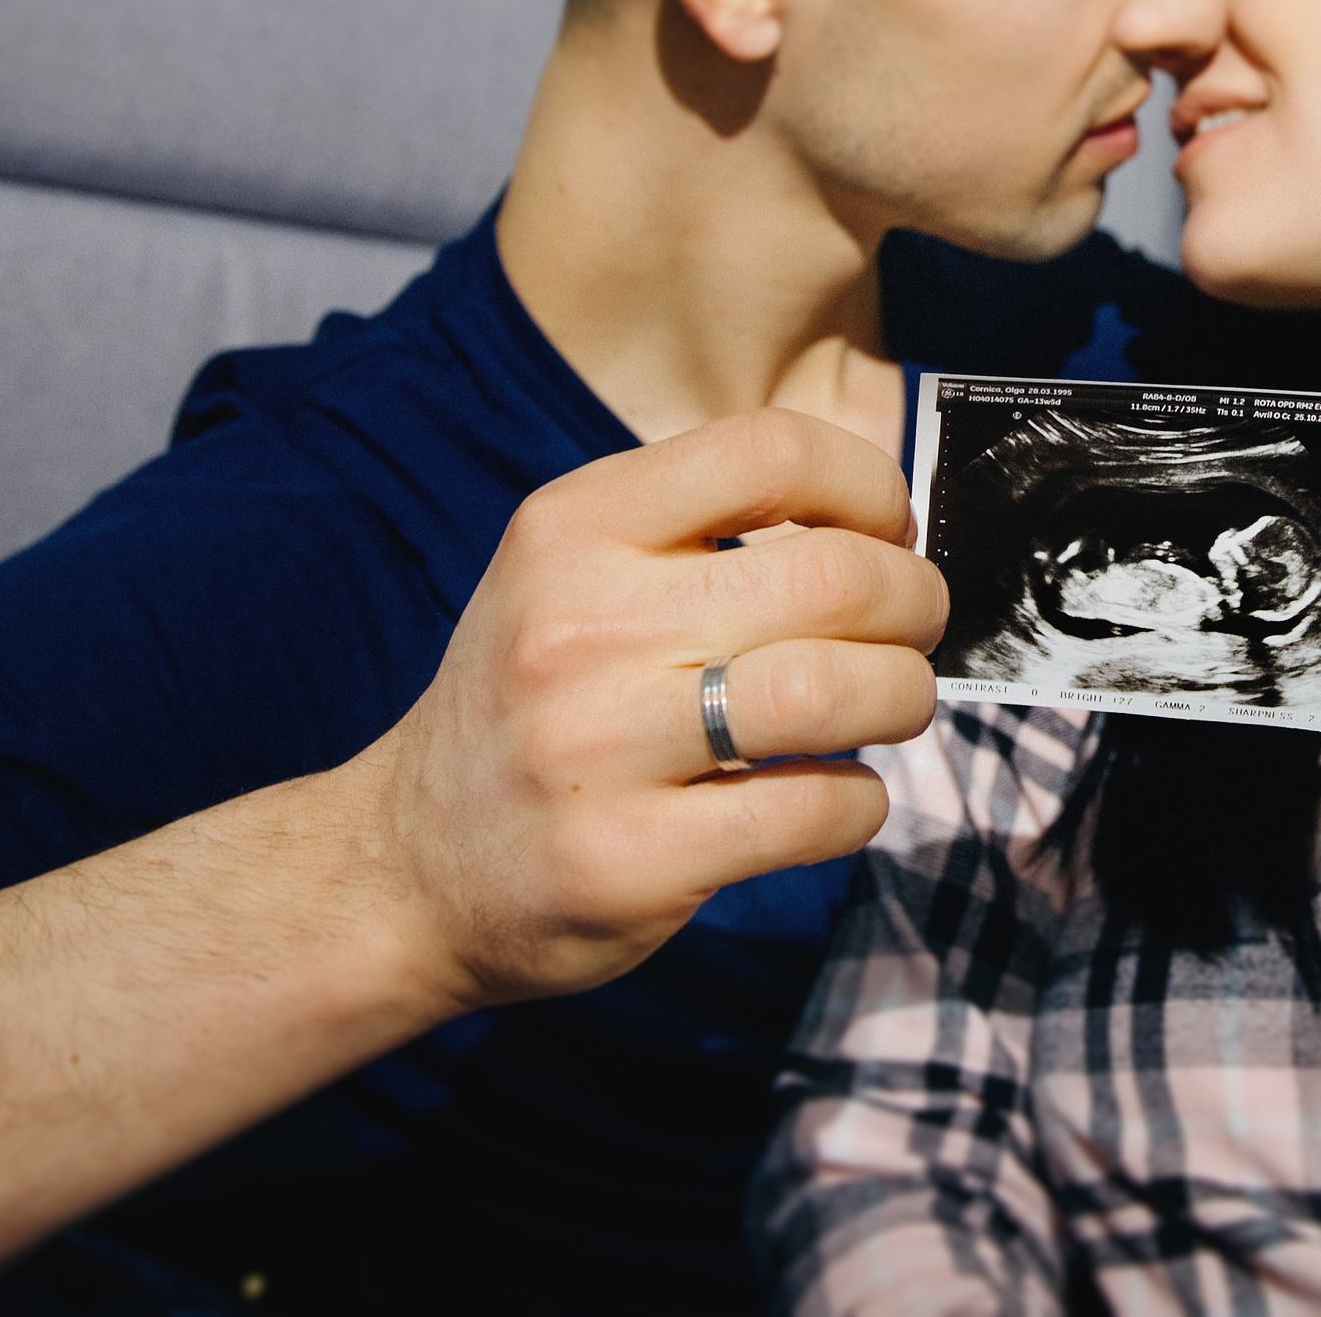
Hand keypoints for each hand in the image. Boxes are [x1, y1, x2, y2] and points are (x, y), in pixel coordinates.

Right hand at [356, 409, 941, 1008]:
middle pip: (833, 577)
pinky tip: (836, 795)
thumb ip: (700, 531)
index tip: (888, 533)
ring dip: (903, 697)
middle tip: (914, 630)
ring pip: (836, 692)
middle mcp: (579, 627)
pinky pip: (817, 810)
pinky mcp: (633, 861)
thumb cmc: (535, 704)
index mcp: (572, 529)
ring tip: (890, 706)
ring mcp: (600, 750)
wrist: (406, 870)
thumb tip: (883, 521)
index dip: (869, 486)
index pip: (770, 450)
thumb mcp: (571, 576)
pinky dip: (861, 802)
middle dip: (915, 603)